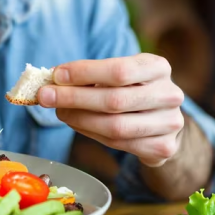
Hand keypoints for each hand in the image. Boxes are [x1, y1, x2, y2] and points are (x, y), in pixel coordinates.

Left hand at [37, 53, 184, 166]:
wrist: (164, 119)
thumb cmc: (133, 89)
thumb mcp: (120, 74)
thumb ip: (92, 75)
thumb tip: (53, 79)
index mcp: (158, 67)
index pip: (119, 70)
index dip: (85, 73)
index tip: (56, 74)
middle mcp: (169, 94)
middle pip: (114, 100)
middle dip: (74, 98)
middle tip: (45, 96)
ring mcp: (169, 123)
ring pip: (115, 126)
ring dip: (79, 119)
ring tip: (59, 111)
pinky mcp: (162, 147)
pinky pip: (118, 144)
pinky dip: (91, 133)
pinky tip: (76, 123)